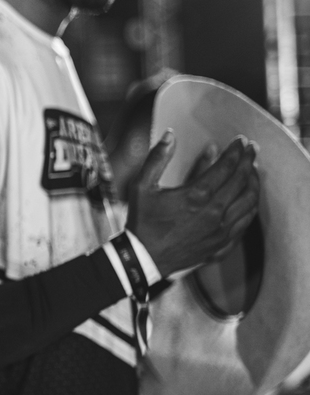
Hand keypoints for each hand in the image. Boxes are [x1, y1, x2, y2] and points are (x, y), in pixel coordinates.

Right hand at [127, 132, 259, 277]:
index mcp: (196, 196)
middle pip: (242, 180)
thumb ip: (157, 159)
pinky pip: (246, 221)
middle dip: (249, 161)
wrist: (144, 259)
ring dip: (253, 182)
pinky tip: (249, 197)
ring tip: (252, 170)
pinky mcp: (223, 243)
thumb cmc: (142, 221)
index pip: (226, 166)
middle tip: (251, 149)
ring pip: (250, 200)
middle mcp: (214, 212)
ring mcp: (221, 230)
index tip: (240, 140)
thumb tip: (170, 135)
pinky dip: (251, 204)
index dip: (235, 151)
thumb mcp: (141, 187)